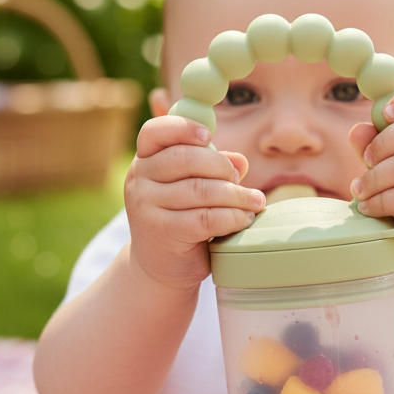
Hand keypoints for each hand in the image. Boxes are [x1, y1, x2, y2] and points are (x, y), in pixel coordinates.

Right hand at [124, 116, 265, 291]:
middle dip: (222, 167)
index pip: (155, 131)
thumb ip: (213, 168)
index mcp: (145, 160)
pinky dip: (231, 217)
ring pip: (201, 190)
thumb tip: (240, 160)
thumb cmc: (180, 218)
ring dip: (236, 195)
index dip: (183, 127)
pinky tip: (244, 219)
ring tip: (254, 202)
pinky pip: (205, 218)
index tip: (208, 135)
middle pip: (186, 158)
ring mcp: (146, 206)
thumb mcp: (193, 187)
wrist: (159, 265)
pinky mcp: (162, 231)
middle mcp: (139, 178)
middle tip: (238, 180)